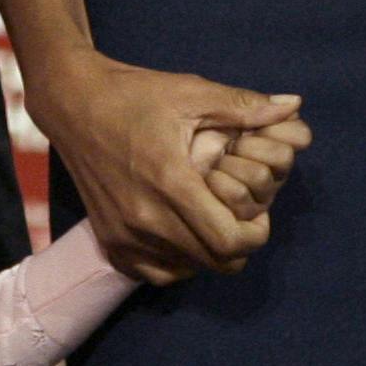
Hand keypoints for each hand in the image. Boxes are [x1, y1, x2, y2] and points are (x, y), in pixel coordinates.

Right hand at [27, 50, 302, 283]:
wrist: (71, 101)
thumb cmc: (134, 93)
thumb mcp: (190, 92)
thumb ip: (243, 107)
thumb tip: (293, 106)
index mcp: (169, 181)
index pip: (228, 240)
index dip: (254, 232)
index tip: (257, 211)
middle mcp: (145, 217)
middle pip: (214, 261)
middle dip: (238, 242)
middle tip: (237, 214)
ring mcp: (124, 233)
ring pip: (188, 270)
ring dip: (208, 251)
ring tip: (208, 217)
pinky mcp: (110, 242)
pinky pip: (158, 273)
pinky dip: (177, 260)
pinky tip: (180, 229)